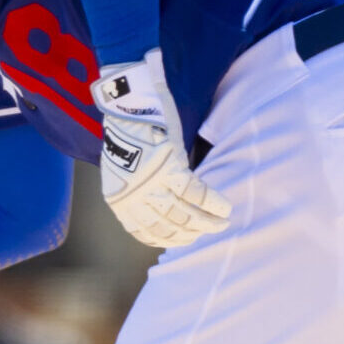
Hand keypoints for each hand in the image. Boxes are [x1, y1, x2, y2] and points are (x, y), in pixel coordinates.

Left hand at [91, 50, 230, 247]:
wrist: (126, 104)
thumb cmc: (129, 132)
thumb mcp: (125, 169)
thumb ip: (139, 190)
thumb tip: (165, 206)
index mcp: (119, 200)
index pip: (145, 232)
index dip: (169, 238)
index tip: (186, 238)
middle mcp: (134, 197)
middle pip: (169, 225)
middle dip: (194, 231)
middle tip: (212, 230)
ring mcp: (151, 184)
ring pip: (185, 213)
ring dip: (207, 221)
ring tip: (222, 222)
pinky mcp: (168, 168)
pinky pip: (196, 193)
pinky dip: (213, 203)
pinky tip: (224, 207)